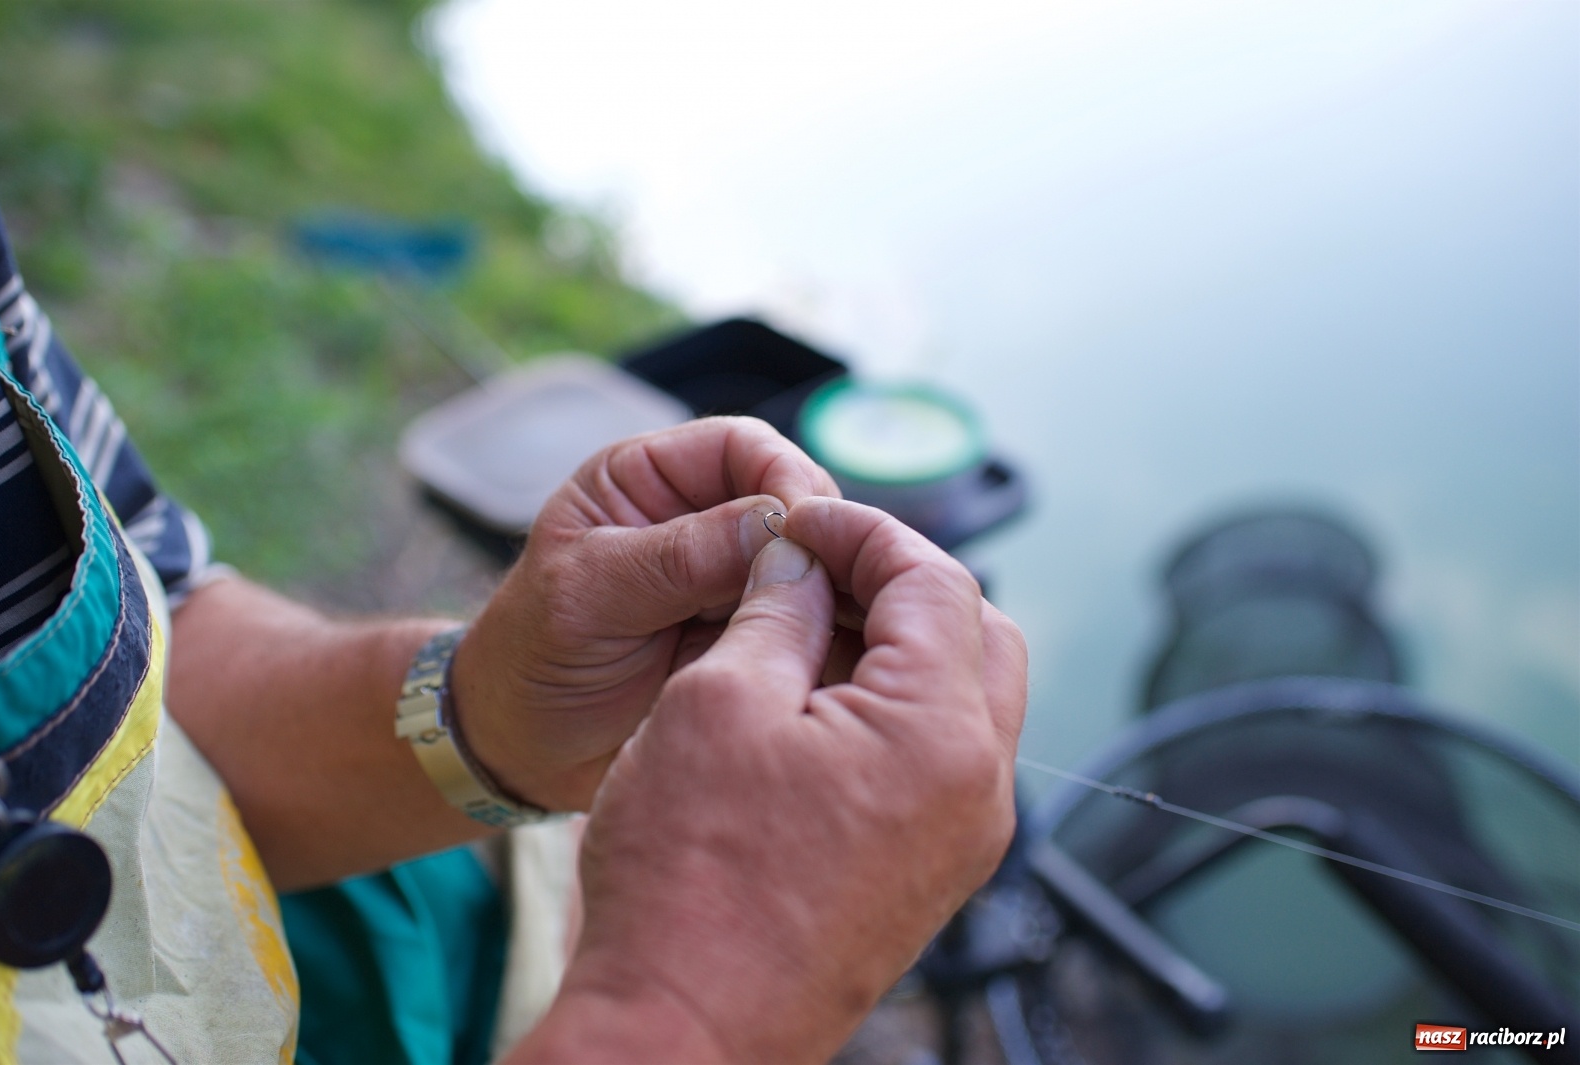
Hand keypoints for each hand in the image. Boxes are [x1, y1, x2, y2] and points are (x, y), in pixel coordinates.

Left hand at [451, 416, 839, 812]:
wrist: (524, 748)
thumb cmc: (531, 657)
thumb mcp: (587, 595)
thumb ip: (676, 557)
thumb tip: (778, 524)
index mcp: (649, 479)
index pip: (744, 446)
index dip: (784, 478)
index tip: (803, 534)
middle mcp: (702, 519)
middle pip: (797, 501)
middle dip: (818, 540)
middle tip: (830, 591)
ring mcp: (733, 580)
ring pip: (814, 564)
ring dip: (830, 592)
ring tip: (837, 629)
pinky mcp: (754, 635)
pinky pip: (809, 622)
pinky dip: (824, 637)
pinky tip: (824, 662)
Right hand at [535, 497, 1027, 1063]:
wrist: (681, 1032)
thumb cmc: (689, 876)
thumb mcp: (717, 700)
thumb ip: (778, 608)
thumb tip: (802, 559)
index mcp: (940, 733)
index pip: (939, 580)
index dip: (865, 530)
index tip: (801, 519)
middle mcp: (978, 788)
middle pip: (978, 634)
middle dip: (901, 582)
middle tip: (813, 565)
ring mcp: (962, 840)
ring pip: (963, 698)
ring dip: (899, 644)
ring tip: (801, 627)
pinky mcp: (929, 874)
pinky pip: (937, 759)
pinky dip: (891, 709)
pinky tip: (812, 700)